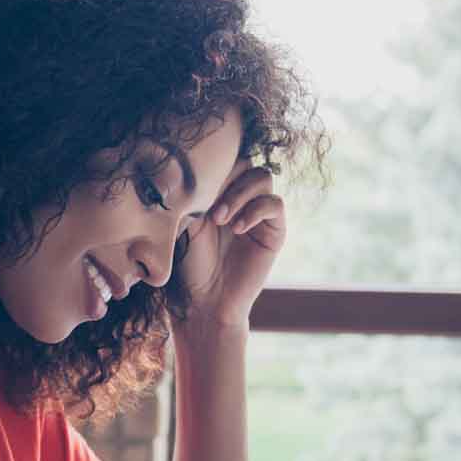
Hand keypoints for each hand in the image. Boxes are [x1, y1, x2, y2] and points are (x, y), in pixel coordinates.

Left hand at [180, 159, 287, 329]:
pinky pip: (275, 204)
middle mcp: (240, 198)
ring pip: (262, 177)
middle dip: (227, 178)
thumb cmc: (188, 265)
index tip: (196, 187)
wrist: (205, 301)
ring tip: (221, 220)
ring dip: (239, 194)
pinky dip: (255, 211)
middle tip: (209, 208)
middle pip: (246, 161)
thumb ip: (197, 194)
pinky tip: (237, 229)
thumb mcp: (186, 223)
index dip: (214, 166)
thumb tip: (199, 167)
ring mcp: (259, 213)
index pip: (225, 159)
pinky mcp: (274, 231)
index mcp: (217, 192)